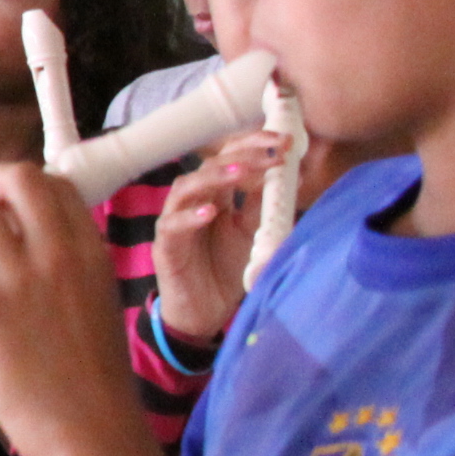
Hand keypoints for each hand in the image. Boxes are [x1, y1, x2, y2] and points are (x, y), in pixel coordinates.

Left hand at [0, 166, 154, 455]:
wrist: (91, 432)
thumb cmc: (94, 381)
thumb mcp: (98, 305)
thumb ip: (73, 269)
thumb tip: (43, 250)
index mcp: (90, 253)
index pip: (56, 185)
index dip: (24, 186)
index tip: (7, 203)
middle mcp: (57, 255)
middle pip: (15, 179)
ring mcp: (18, 280)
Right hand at [150, 129, 288, 346]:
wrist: (203, 313)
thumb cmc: (223, 270)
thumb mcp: (250, 234)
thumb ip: (260, 207)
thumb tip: (289, 176)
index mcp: (214, 196)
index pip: (230, 159)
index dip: (254, 147)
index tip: (283, 142)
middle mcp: (192, 202)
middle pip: (209, 165)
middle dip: (241, 154)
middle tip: (271, 151)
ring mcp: (174, 222)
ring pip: (185, 188)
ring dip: (213, 178)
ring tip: (240, 173)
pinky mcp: (164, 247)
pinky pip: (172, 226)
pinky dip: (189, 218)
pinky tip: (210, 214)